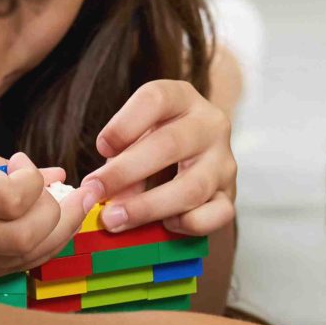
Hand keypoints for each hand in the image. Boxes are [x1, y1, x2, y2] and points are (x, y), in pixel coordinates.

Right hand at [0, 146, 92, 285]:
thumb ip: (7, 166)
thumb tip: (57, 174)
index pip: (16, 201)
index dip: (34, 182)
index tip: (25, 167)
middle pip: (26, 237)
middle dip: (62, 214)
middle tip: (77, 193)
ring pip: (22, 260)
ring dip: (57, 235)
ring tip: (71, 209)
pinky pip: (6, 271)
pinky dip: (35, 251)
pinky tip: (44, 230)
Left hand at [85, 80, 235, 236]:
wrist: (193, 165)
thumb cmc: (154, 147)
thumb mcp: (136, 139)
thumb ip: (120, 162)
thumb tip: (107, 198)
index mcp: (183, 99)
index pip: (156, 99)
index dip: (124, 124)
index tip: (101, 148)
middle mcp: (210, 125)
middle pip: (170, 145)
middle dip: (125, 172)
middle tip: (94, 193)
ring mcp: (225, 161)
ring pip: (192, 187)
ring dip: (147, 207)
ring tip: (115, 218)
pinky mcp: (231, 195)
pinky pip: (215, 215)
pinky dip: (186, 224)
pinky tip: (165, 224)